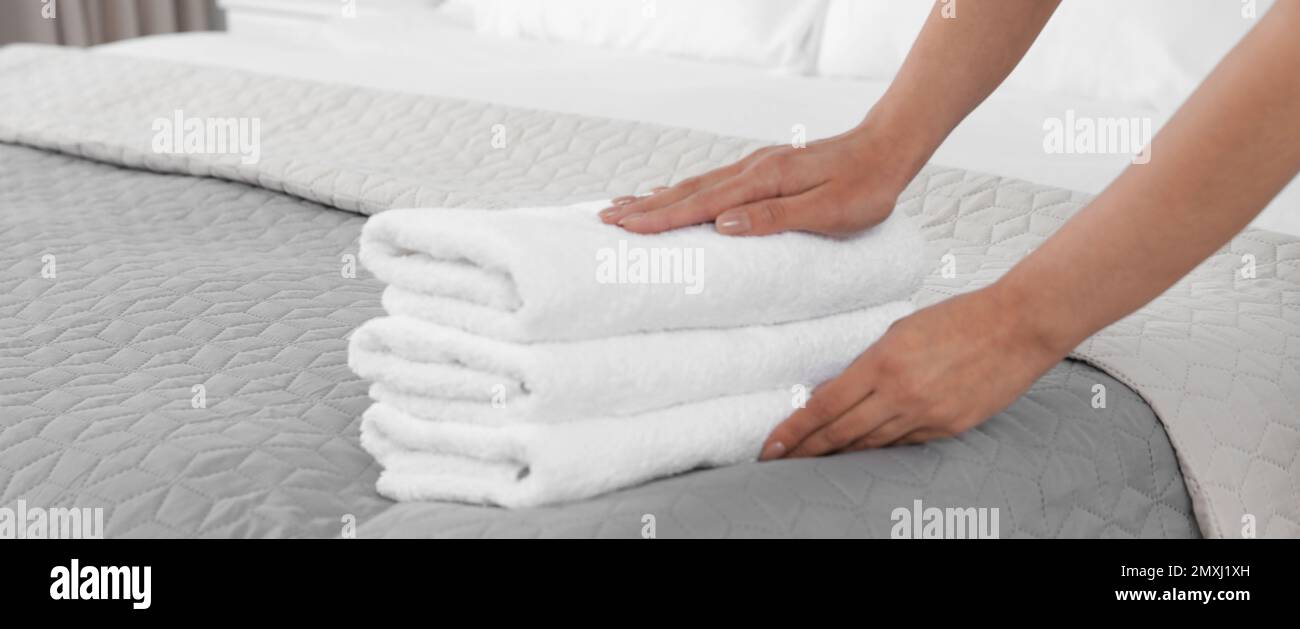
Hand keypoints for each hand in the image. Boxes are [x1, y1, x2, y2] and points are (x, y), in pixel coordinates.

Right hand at [598, 127, 917, 236]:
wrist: (888, 148)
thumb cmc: (866, 186)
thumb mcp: (829, 211)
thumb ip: (776, 218)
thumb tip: (724, 225)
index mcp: (764, 182)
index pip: (701, 204)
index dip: (661, 219)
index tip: (625, 229)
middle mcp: (752, 170)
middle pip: (687, 191)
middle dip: (644, 208)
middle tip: (604, 220)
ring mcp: (755, 167)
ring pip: (695, 184)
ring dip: (657, 198)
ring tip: (622, 208)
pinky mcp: (762, 169)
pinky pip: (710, 181)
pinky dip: (681, 190)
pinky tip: (669, 192)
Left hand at [760, 284, 1068, 458]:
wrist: (1017, 326)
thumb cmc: (959, 318)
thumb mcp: (901, 330)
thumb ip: (868, 363)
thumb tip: (836, 390)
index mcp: (883, 363)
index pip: (824, 405)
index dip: (794, 429)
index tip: (772, 444)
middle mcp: (901, 395)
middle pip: (840, 432)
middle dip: (806, 449)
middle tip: (780, 461)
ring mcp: (926, 415)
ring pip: (870, 444)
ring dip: (839, 453)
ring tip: (813, 459)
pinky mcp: (948, 428)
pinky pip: (903, 444)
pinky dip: (878, 446)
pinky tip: (861, 449)